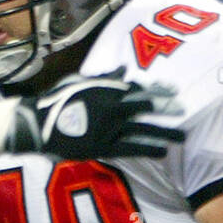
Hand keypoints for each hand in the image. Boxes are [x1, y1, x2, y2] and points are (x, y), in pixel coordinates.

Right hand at [6, 68, 184, 160]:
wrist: (39, 124)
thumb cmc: (57, 101)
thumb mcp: (80, 83)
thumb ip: (104, 78)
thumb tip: (123, 70)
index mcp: (106, 89)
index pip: (137, 87)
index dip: (157, 89)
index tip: (173, 91)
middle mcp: (111, 106)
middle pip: (145, 105)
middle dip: (165, 107)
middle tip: (183, 110)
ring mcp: (109, 127)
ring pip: (143, 128)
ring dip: (165, 132)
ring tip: (183, 136)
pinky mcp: (104, 146)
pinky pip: (131, 148)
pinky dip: (148, 149)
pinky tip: (163, 152)